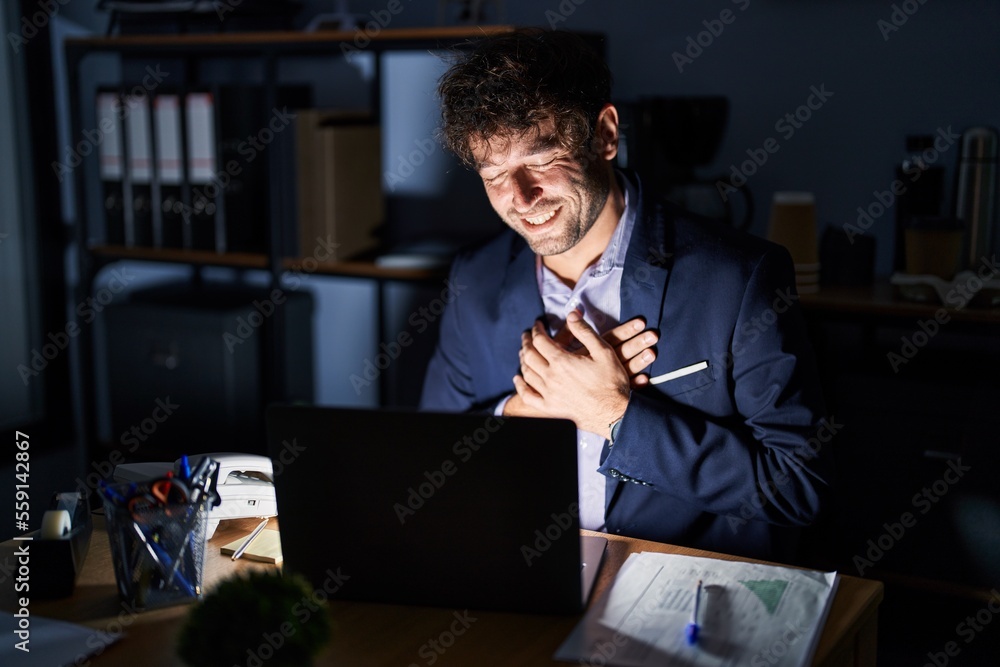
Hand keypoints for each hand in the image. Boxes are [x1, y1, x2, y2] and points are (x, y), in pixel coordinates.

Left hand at [514, 310, 630, 435]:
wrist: (615, 413)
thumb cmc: (612, 381)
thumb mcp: (603, 351)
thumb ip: (584, 332)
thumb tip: (571, 315)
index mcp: (562, 361)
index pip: (540, 340)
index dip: (536, 330)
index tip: (538, 325)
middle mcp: (551, 377)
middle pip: (529, 355)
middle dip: (526, 342)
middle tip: (527, 336)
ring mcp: (548, 394)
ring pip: (527, 373)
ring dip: (523, 360)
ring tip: (524, 352)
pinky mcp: (550, 408)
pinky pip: (528, 396)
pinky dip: (520, 386)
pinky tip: (518, 379)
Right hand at [552, 314, 657, 386]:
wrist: (552, 401)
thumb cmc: (555, 373)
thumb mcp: (559, 351)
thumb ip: (569, 332)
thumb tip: (575, 311)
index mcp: (587, 353)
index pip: (609, 338)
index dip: (625, 330)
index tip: (641, 323)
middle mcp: (596, 366)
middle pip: (619, 353)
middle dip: (637, 343)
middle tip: (654, 336)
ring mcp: (601, 381)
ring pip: (623, 371)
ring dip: (638, 362)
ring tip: (653, 353)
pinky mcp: (603, 394)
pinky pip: (622, 390)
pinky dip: (634, 384)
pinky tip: (645, 379)